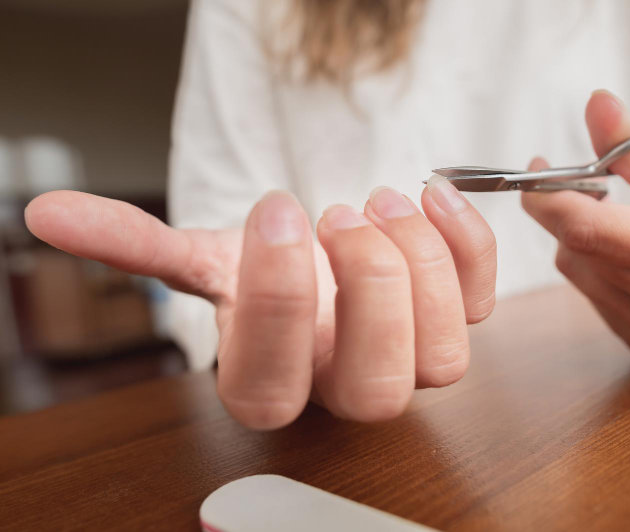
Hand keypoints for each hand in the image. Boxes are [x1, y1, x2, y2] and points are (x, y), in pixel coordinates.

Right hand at [25, 182, 496, 427]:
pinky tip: (434, 192)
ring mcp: (407, 362)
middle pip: (376, 388)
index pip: (273, 384)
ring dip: (419, 266)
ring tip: (382, 200)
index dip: (277, 301)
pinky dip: (469, 245)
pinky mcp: (454, 323)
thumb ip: (136, 243)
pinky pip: (484, 305)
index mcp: (273, 384)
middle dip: (366, 290)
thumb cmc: (260, 270)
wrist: (316, 261)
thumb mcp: (202, 256)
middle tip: (339, 215)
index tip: (277, 212)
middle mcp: (343, 388)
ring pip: (443, 359)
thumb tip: (52, 215)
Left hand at [522, 90, 629, 357]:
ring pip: (579, 274)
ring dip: (580, 237)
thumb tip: (597, 106)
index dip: (554, 199)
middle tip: (575, 179)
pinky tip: (626, 252)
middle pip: (583, 252)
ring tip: (616, 215)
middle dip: (564, 209)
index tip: (537, 171)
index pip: (600, 232)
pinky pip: (591, 296)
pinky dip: (594, 265)